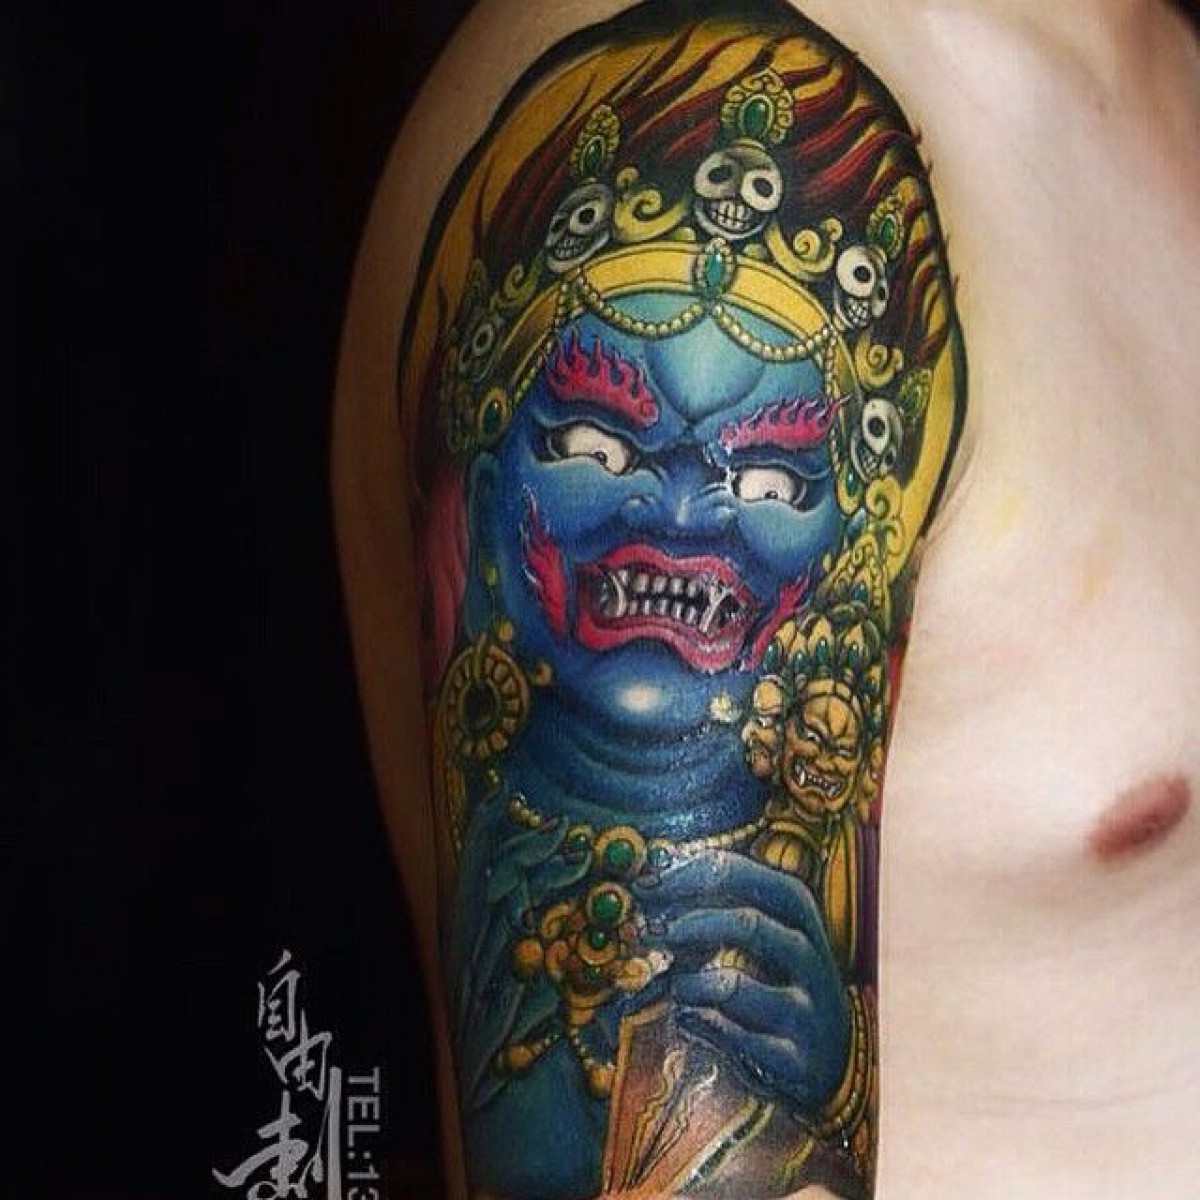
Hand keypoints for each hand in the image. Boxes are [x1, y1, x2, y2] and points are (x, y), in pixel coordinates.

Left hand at [636, 848, 850, 1113]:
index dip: (696, 875)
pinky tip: (686, 1020)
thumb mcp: (768, 940)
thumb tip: (653, 881)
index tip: (650, 883)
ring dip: (691, 984)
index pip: (753, 877)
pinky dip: (701, 1026)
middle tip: (656, 933)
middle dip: (695, 924)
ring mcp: (807, 1014)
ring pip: (735, 986)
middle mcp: (812, 962)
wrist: (831, 1065)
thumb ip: (722, 908)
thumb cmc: (781, 986)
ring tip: (677, 988)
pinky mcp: (796, 1062)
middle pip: (752, 925)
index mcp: (801, 919)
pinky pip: (737, 1040)